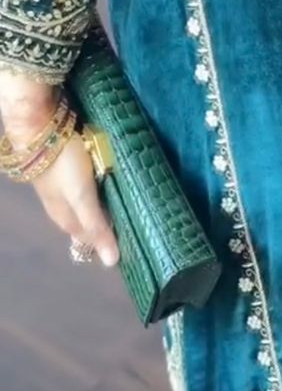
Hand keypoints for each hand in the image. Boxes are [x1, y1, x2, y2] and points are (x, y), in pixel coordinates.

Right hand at [0, 75, 118, 267]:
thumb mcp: (83, 197)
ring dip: (103, 205)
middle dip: (106, 225)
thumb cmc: (63, 165)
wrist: (38, 127)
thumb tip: (111, 263)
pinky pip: (85, 184)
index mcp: (65, 218)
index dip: (108, 243)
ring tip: (126, 203)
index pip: (89, 239)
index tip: (133, 244)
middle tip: (134, 223)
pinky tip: (108, 181)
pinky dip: (98, 187)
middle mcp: (60, 206)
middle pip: (87, 222)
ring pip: (85, 203)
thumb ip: (97, 226)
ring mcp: (60, 186)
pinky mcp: (64, 168)